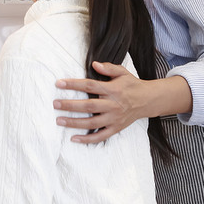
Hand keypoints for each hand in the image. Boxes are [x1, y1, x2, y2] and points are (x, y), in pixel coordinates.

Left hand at [53, 61, 191, 143]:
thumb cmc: (132, 85)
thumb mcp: (122, 72)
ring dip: (74, 122)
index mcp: (113, 89)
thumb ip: (108, 68)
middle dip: (70, 105)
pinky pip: (100, 136)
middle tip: (55, 104)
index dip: (73, 84)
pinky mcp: (116, 128)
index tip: (59, 83)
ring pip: (91, 122)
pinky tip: (74, 138)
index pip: (89, 86)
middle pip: (88, 106)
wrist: (148, 100)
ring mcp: (114, 118)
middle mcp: (113, 105)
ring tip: (59, 120)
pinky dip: (87, 139)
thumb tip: (94, 64)